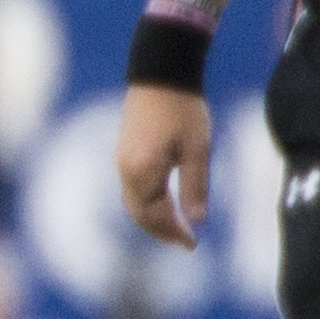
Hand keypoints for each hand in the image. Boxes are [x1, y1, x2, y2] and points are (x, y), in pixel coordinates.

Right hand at [116, 84, 211, 248]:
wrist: (160, 73)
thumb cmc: (183, 109)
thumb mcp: (197, 149)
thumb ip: (195, 187)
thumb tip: (197, 221)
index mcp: (143, 172)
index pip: (156, 216)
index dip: (174, 233)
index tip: (193, 245)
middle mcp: (126, 170)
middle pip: (139, 215)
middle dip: (161, 232)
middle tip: (184, 242)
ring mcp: (121, 161)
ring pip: (134, 203)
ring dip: (153, 219)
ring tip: (175, 227)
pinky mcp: (124, 152)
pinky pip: (132, 189)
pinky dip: (147, 203)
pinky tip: (163, 203)